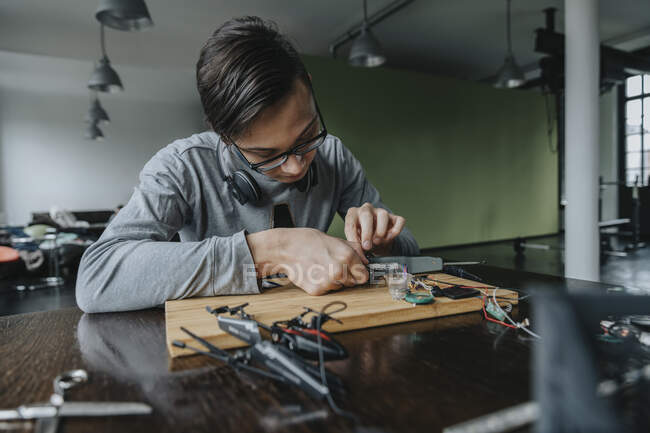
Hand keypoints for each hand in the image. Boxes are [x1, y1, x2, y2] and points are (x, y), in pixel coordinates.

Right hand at [247, 228, 368, 294]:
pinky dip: (322, 284)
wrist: (284, 249)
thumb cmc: (307, 241)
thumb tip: (366, 261)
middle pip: (353, 283)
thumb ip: (354, 250)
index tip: (354, 270)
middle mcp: (340, 271)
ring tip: (321, 267)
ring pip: (340, 287)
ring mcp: (328, 282)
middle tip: (333, 266)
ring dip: (335, 280)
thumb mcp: (334, 239)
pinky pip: (327, 290)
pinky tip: (314, 273)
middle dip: (347, 276)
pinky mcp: (317, 290)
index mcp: (347, 256)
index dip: (359, 271)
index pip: (364, 275)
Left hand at [344, 202, 405, 255]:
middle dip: (366, 232)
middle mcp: (366, 209)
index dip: (353, 238)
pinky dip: (395, 231)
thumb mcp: (356, 243)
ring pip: (383, 215)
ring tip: (377, 242)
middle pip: (366, 215)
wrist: (376, 242)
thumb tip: (356, 253)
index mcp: (353, 214)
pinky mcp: (394, 217)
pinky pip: (399, 221)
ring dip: (380, 231)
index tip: (358, 250)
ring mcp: (381, 212)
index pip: (351, 224)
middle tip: (367, 246)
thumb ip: (355, 246)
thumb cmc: (362, 240)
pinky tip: (389, 238)